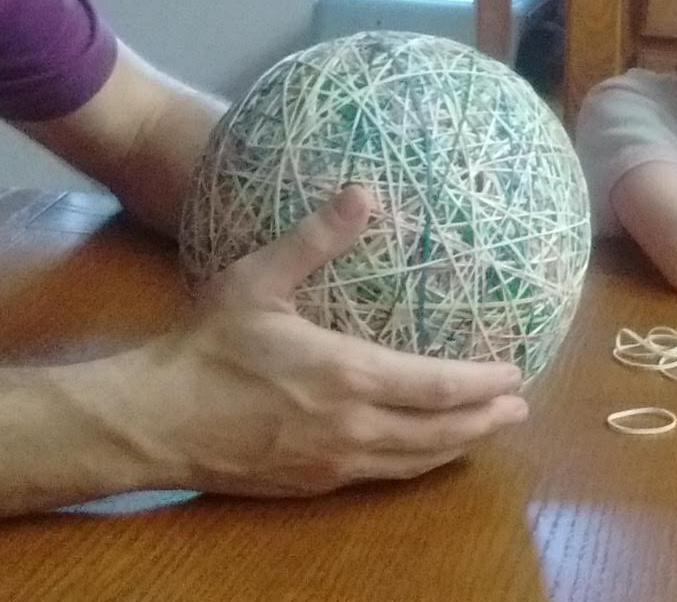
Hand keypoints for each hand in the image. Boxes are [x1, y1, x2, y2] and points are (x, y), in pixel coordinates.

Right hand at [137, 186, 527, 495]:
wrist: (157, 421)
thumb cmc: (208, 345)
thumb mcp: (258, 280)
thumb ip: (316, 239)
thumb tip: (365, 192)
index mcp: (349, 376)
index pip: (439, 386)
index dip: (484, 382)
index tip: (516, 372)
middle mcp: (353, 428)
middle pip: (440, 433)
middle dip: (485, 420)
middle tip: (518, 407)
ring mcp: (334, 463)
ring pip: (414, 462)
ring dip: (457, 447)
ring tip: (485, 432)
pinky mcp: (312, 484)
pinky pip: (381, 477)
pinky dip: (415, 465)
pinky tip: (420, 454)